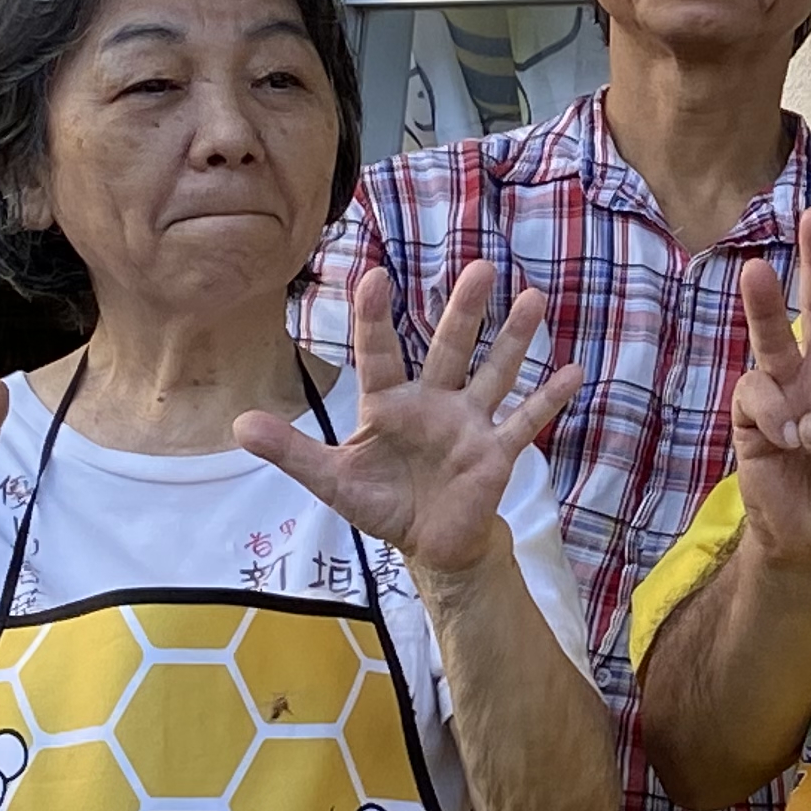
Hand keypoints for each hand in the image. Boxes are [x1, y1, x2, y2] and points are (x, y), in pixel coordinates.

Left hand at [233, 259, 581, 580]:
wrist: (431, 543)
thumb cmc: (383, 502)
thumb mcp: (330, 479)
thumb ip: (291, 451)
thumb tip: (237, 426)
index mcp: (389, 404)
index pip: (380, 353)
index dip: (374, 317)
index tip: (375, 274)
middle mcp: (434, 402)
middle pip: (450, 348)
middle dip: (464, 310)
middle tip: (480, 266)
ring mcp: (469, 423)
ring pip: (495, 372)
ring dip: (514, 339)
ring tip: (534, 297)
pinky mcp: (495, 451)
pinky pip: (524, 421)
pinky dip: (548, 398)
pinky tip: (573, 371)